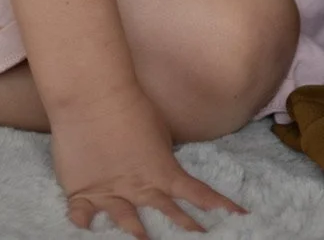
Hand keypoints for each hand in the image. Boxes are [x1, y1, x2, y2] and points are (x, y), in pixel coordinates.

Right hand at [54, 90, 243, 234]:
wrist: (94, 98)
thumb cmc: (132, 105)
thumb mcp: (159, 131)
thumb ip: (162, 155)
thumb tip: (166, 166)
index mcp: (162, 170)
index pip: (196, 193)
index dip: (219, 205)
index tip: (241, 216)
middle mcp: (139, 187)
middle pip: (167, 214)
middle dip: (185, 230)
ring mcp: (110, 193)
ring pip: (128, 223)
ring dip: (138, 237)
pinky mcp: (82, 192)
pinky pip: (82, 218)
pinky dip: (83, 228)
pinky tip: (84, 236)